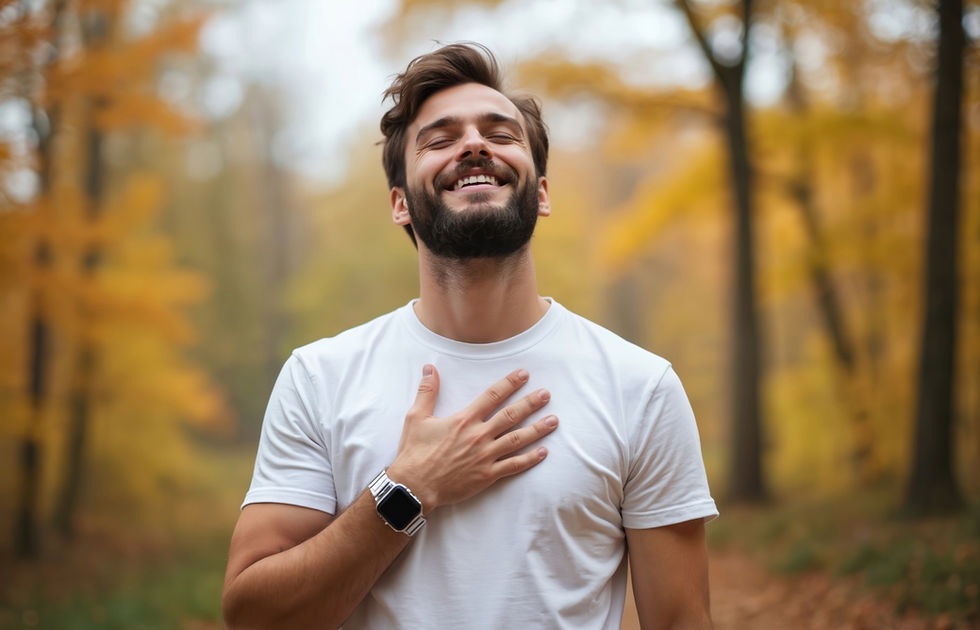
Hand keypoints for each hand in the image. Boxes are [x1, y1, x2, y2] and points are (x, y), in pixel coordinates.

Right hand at [386, 365, 557, 512]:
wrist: (414, 486)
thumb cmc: (414, 452)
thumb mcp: (416, 417)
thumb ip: (427, 392)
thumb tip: (429, 368)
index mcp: (463, 420)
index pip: (492, 396)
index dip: (509, 384)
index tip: (524, 374)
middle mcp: (478, 436)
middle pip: (511, 416)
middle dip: (530, 403)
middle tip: (546, 394)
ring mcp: (485, 456)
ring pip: (517, 440)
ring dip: (537, 429)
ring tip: (554, 420)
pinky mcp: (487, 476)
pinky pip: (513, 466)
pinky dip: (529, 459)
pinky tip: (543, 452)